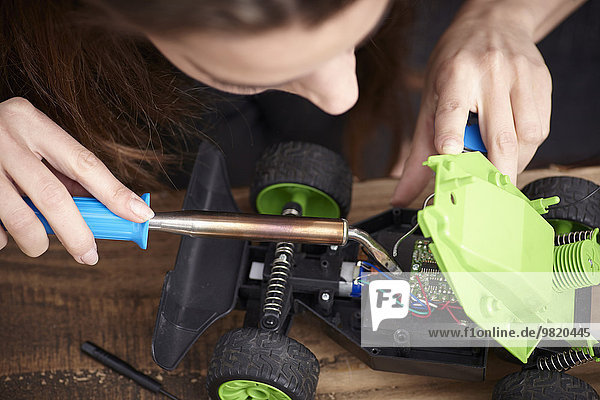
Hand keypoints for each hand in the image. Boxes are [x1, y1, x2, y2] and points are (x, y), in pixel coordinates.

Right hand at [0, 98, 153, 263]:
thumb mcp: (31, 140)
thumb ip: (62, 170)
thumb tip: (100, 207)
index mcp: (31, 122)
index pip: (84, 163)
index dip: (114, 193)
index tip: (139, 214)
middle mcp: (5, 137)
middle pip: (52, 195)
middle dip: (77, 232)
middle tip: (89, 254)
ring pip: (19, 217)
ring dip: (36, 240)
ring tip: (38, 244)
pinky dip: (3, 237)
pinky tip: (4, 230)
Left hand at [391, 2, 550, 205]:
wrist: (493, 23)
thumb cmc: (455, 65)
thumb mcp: (429, 100)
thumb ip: (418, 152)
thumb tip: (401, 196)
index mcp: (456, 75)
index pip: (453, 110)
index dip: (451, 136)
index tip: (448, 158)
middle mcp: (491, 74)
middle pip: (499, 136)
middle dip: (496, 174)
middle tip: (488, 198)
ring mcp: (521, 77)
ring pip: (525, 136)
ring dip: (513, 163)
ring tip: (497, 169)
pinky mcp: (542, 82)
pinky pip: (540, 128)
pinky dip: (525, 149)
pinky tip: (511, 149)